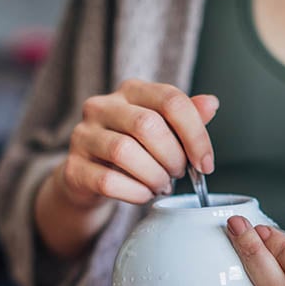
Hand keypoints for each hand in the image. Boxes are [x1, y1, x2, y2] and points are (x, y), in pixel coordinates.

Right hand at [55, 78, 218, 209]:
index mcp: (132, 91)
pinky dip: (136, 192)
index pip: (171, 101)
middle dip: (173, 157)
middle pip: (148, 125)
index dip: (196, 135)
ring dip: (154, 176)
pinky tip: (144, 194)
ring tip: (161, 185)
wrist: (91, 177)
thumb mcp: (164, 130)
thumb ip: (187, 117)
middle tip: (178, 174)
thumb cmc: (135, 149)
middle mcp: (103, 106)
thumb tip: (211, 103)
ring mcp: (84, 135)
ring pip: (125, 152)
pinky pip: (109, 180)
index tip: (205, 164)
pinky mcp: (73, 167)